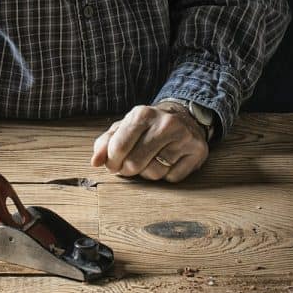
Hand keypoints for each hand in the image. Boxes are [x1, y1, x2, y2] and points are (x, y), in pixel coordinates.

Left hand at [89, 102, 208, 182]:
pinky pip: (173, 178)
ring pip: (154, 173)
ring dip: (148, 173)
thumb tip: (95, 162)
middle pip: (135, 163)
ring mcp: (183, 137)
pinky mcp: (197, 152)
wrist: (184, 117)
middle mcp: (165, 123)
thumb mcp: (124, 127)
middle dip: (128, 170)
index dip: (112, 162)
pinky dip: (167, 175)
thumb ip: (105, 143)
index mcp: (142, 114)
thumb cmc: (148, 126)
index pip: (118, 147)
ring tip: (151, 160)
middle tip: (129, 166)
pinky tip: (169, 162)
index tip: (113, 164)